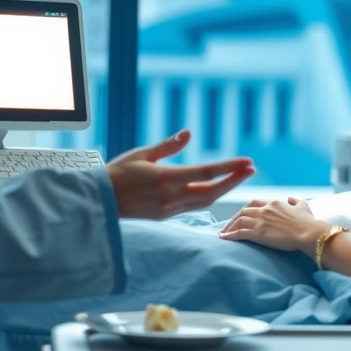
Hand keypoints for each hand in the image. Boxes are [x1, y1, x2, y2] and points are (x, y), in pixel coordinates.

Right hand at [107, 129, 255, 219]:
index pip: (207, 172)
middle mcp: (171, 197)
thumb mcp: (142, 154)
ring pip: (205, 202)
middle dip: (234, 181)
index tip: (248, 162)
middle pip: (212, 191)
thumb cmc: (118, 173)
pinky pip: (193, 207)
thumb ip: (168, 146)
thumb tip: (189, 133)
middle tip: (251, 170)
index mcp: (167, 178)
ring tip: (238, 178)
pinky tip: (215, 189)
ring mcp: (168, 209)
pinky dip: (207, 198)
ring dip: (224, 190)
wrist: (99, 201)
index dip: (230, 168)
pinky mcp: (164, 216)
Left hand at [219, 196, 329, 252]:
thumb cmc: (308, 222)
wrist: (309, 233)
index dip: (246, 209)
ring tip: (224, 233)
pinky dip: (230, 235)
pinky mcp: (258, 233)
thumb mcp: (303, 206)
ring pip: (239, 221)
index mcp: (274, 202)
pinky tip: (224, 238)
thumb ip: (296, 201)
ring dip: (229, 226)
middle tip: (229, 225)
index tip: (241, 216)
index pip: (254, 203)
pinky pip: (239, 233)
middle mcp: (264, 209)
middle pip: (243, 211)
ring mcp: (260, 221)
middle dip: (234, 218)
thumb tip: (291, 198)